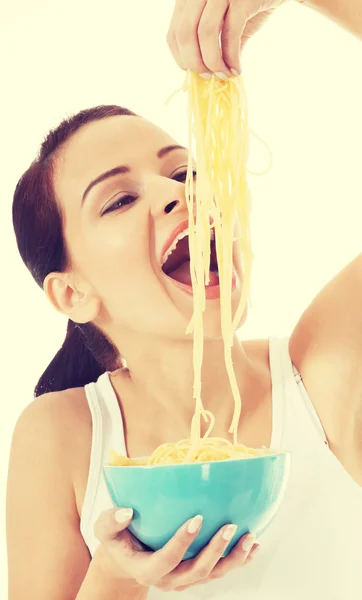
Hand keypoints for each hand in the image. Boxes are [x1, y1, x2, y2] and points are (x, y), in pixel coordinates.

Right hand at [94, 507, 259, 592]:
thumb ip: (110, 521)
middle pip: (197, 571)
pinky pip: (220, 571)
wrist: (126, 559)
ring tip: (250, 537)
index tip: (197, 518)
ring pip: (213, 574)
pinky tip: (254, 546)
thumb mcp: (104, 529)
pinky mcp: (197, 574)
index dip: (182, 542)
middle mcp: (169, 579)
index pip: (166, 559)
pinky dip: (239, 559)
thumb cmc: (118, 539)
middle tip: (231, 526)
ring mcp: (185, 579)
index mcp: (147, 569)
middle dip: (216, 550)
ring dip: (234, 557)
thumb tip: (127, 511)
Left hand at [167, 0, 285, 77]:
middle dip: (194, 63)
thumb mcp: (227, 23)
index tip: (194, 72)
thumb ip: (214, 45)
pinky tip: (236, 69)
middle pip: (184, 33)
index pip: (174, 32)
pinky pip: (230, 33)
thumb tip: (206, 74)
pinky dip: (231, 57)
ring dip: (212, 62)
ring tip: (223, 75)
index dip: (180, 57)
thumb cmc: (253, 4)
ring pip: (204, 33)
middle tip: (209, 78)